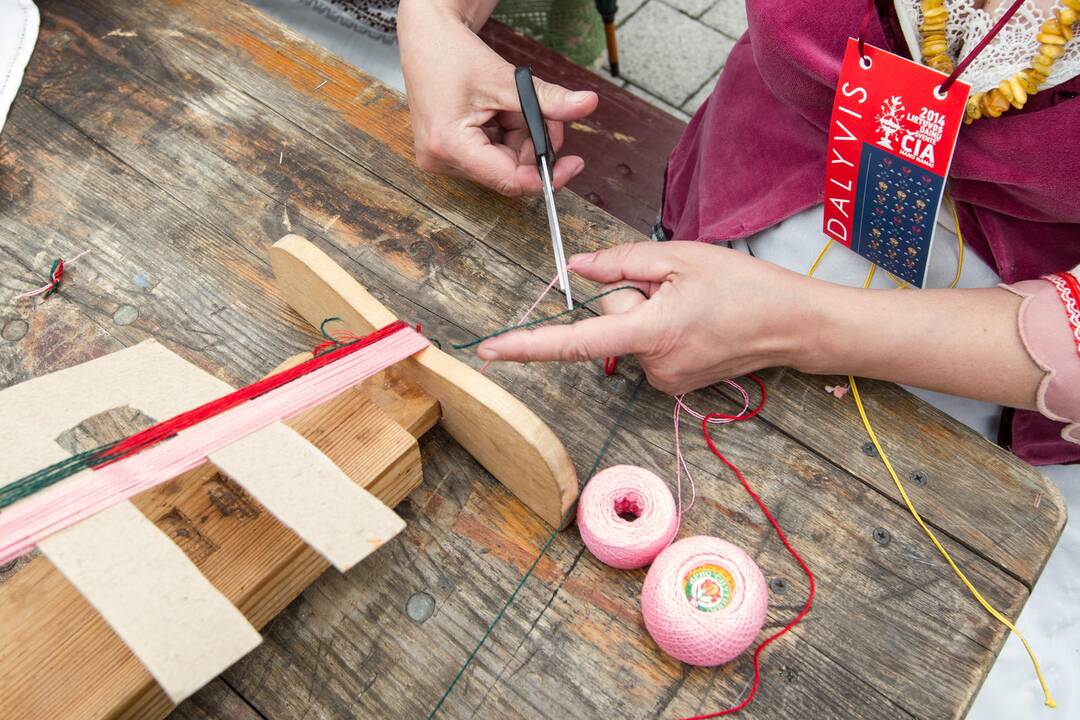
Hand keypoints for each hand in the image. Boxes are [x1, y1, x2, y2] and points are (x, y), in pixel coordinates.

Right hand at [398, 0, 597, 195]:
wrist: (426, 39)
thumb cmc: (450, 54)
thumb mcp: (505, 78)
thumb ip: (547, 99)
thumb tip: (586, 104)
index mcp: (449, 145)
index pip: (509, 178)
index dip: (546, 175)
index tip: (572, 165)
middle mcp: (442, 159)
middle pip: (509, 170)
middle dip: (535, 144)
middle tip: (549, 114)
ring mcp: (444, 158)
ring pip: (504, 162)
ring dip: (522, 136)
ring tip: (517, 104)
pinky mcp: (450, 153)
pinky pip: (493, 154)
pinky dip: (508, 133)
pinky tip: (504, 110)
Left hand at [475, 242, 825, 394]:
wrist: (792, 325)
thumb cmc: (744, 286)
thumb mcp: (681, 257)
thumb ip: (621, 262)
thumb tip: (578, 269)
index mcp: (651, 332)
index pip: (576, 341)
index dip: (528, 346)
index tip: (490, 349)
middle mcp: (653, 366)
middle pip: (609, 323)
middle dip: (629, 298)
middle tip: (674, 288)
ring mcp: (664, 380)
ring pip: (627, 336)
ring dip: (647, 315)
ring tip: (691, 306)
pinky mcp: (673, 385)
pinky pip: (645, 349)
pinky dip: (659, 331)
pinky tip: (693, 322)